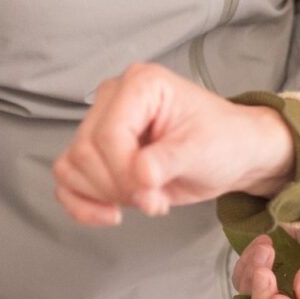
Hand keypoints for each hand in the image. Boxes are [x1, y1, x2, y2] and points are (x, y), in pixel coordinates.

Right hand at [52, 63, 295, 224]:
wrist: (232, 153)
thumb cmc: (223, 140)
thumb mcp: (202, 149)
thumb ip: (167, 161)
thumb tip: (138, 176)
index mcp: (140, 84)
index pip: (108, 133)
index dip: (124, 172)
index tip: (153, 194)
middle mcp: (113, 98)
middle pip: (85, 152)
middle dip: (118, 187)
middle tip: (155, 198)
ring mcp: (101, 123)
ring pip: (71, 167)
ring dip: (105, 195)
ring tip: (146, 197)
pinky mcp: (97, 153)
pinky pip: (67, 180)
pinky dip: (81, 203)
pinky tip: (109, 214)